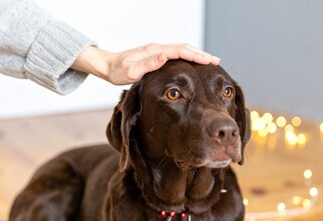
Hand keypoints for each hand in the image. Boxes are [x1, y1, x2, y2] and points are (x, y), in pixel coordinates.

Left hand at [72, 43, 220, 84]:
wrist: (107, 66)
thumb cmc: (117, 71)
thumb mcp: (130, 71)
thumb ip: (148, 64)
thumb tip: (165, 56)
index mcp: (154, 51)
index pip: (180, 50)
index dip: (196, 55)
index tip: (209, 61)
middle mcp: (157, 48)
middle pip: (184, 47)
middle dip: (201, 54)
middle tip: (216, 61)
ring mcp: (156, 51)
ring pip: (181, 50)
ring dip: (196, 54)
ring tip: (209, 61)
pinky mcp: (155, 55)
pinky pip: (176, 54)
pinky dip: (187, 57)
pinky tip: (192, 63)